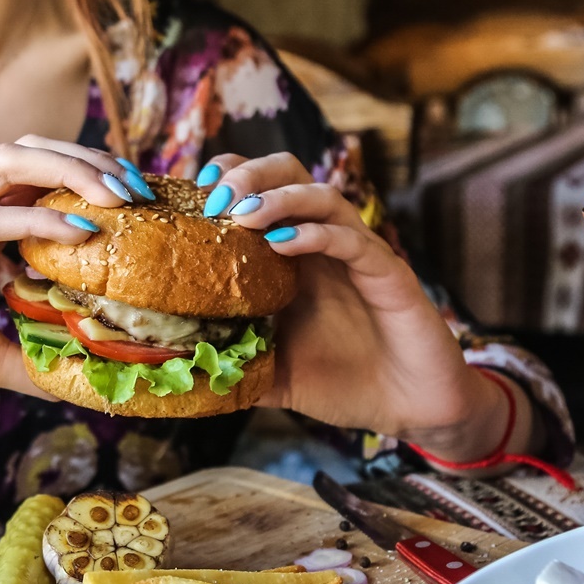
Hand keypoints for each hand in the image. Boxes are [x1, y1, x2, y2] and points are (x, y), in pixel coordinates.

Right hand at [0, 137, 149, 411]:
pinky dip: (30, 218)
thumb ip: (31, 358)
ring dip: (68, 171)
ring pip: (8, 163)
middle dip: (91, 162)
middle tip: (141, 190)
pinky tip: (74, 229)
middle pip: (32, 154)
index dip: (93, 179)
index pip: (41, 177)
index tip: (145, 202)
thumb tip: (85, 382)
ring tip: (117, 196)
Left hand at [199, 154, 515, 461]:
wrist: (409, 409)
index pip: (260, 190)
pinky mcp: (389, 275)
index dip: (227, 180)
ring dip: (280, 197)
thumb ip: (231, 366)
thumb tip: (174, 373)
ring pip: (324, 197)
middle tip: (215, 200)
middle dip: (250, 174)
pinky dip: (317, 234)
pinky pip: (355, 241)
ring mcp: (359, 255)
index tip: (194, 194)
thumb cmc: (344, 383)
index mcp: (294, 256)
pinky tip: (284, 244)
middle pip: (290, 174)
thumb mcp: (273, 375)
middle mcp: (324, 244)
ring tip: (244, 214)